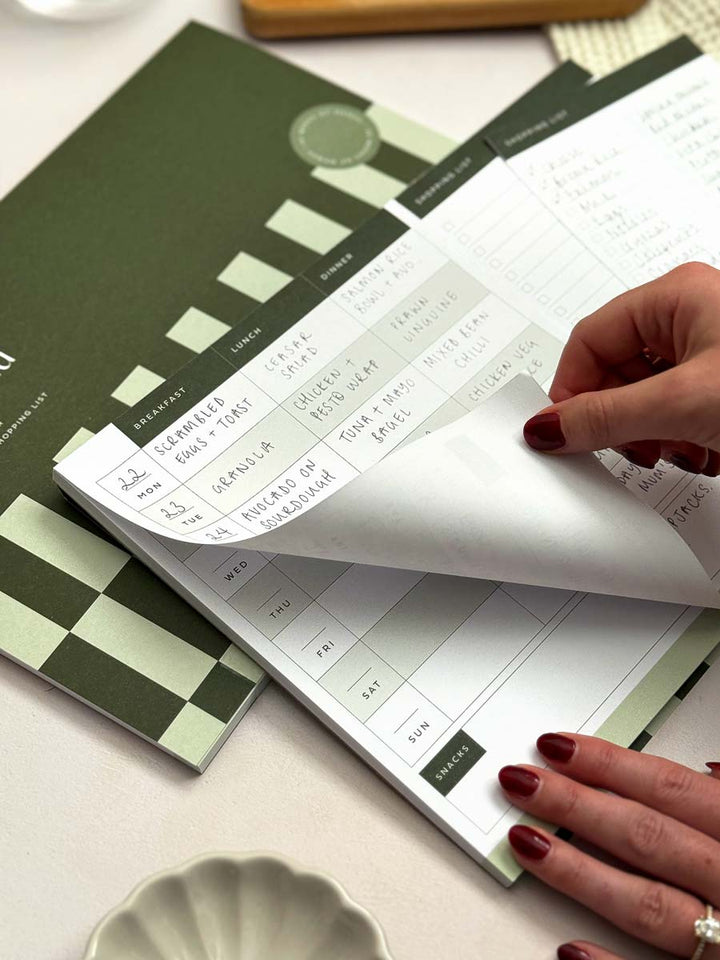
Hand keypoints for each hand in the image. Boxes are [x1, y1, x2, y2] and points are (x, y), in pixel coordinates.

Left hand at [498, 734, 719, 959]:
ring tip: (528, 843)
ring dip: (581, 873)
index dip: (610, 765)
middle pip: (649, 839)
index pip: (672, 790)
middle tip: (522, 782)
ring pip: (649, 906)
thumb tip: (709, 770)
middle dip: (577, 805)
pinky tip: (568, 950)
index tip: (557, 747)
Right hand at [522, 262, 719, 475]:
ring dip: (653, 436)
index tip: (565, 433)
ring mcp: (710, 352)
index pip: (589, 340)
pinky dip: (682, 440)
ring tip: (681, 453)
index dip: (571, 389)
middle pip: (614, 372)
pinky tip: (705, 454)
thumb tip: (549, 427)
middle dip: (619, 421)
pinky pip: (678, 412)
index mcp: (675, 296)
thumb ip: (609, 417)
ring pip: (646, 398)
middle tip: (632, 449)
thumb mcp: (684, 401)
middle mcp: (691, 316)